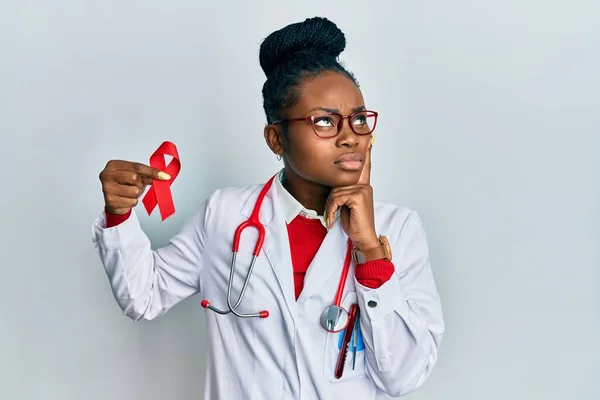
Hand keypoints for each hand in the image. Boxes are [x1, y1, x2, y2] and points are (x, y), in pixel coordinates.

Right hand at [99, 160, 169, 214]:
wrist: (115, 202)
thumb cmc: (125, 185)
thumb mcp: (136, 176)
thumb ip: (148, 175)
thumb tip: (164, 176)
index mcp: (113, 165)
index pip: (137, 166)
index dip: (152, 171)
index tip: (165, 176)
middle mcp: (106, 175)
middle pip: (134, 177)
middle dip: (140, 183)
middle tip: (135, 185)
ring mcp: (106, 188)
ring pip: (134, 191)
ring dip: (136, 194)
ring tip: (129, 193)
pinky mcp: (110, 201)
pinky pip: (132, 201)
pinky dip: (133, 202)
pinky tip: (126, 200)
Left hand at [324, 136, 378, 250]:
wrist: (362, 238)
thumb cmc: (354, 223)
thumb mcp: (346, 205)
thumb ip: (343, 193)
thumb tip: (335, 186)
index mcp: (363, 186)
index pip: (364, 167)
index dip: (366, 153)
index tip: (369, 139)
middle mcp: (365, 185)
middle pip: (337, 183)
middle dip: (330, 201)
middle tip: (331, 216)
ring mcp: (363, 190)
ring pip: (335, 192)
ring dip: (329, 208)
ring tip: (332, 219)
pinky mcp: (359, 196)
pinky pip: (336, 198)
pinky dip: (331, 211)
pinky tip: (333, 221)